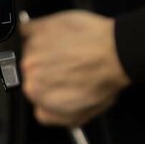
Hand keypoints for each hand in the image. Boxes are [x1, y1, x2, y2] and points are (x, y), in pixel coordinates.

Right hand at [19, 11, 129, 126]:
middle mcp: (30, 70)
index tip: (59, 84)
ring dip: (45, 51)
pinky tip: (58, 38)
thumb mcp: (80, 115)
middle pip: (30, 72)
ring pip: (31, 51)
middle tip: (68, 68)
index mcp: (36, 93)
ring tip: (68, 52)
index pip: (32, 94)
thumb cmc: (103, 81)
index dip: (48, 89)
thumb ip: (53, 117)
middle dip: (46, 70)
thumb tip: (42, 111)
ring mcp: (33, 46)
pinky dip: (38, 33)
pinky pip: (28, 30)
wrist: (116, 52)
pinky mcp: (40, 27)